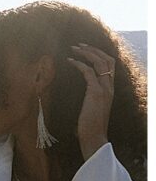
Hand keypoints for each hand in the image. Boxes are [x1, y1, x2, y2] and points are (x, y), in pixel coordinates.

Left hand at [67, 43, 114, 159]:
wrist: (94, 136)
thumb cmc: (89, 125)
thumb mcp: (91, 106)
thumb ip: (90, 96)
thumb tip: (81, 91)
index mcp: (110, 89)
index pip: (110, 65)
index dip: (99, 55)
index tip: (85, 50)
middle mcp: (110, 86)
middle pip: (107, 59)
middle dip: (93, 49)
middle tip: (79, 45)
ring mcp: (104, 89)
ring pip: (99, 62)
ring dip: (86, 53)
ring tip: (73, 49)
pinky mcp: (96, 92)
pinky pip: (88, 72)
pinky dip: (79, 64)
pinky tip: (69, 61)